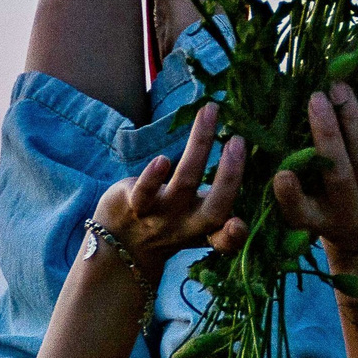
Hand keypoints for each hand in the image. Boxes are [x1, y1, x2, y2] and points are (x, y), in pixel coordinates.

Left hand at [93, 104, 249, 273]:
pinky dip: (153, 176)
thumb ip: (217, 199)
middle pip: (213, 208)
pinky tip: (163, 160)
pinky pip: (144, 192)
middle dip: (229, 175)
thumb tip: (240, 149)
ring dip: (200, 145)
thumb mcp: (193, 222)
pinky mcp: (134, 204)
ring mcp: (159, 216)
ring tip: (209, 113)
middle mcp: (184, 226)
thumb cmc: (165, 224)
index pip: (224, 239)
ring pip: (184, 183)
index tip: (240, 224)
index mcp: (204, 231)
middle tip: (238, 140)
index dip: (235, 236)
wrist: (117, 244)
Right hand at [272, 83, 357, 263]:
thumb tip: (279, 120)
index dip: (290, 196)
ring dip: (353, 119)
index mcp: (316, 219)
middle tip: (316, 98)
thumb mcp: (305, 201)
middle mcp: (348, 212)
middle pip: (339, 175)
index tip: (282, 174)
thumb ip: (293, 173)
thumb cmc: (325, 206)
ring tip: (340, 89)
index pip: (300, 212)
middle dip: (327, 135)